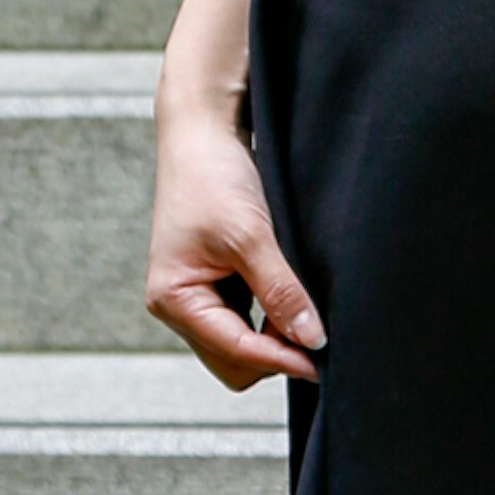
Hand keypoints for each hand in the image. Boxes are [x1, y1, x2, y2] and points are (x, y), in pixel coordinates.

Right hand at [147, 96, 325, 391]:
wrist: (201, 132)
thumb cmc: (212, 176)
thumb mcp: (251, 236)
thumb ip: (281, 292)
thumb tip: (312, 340)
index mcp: (173, 298)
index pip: (233, 350)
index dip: (280, 359)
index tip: (321, 363)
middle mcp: (178, 305)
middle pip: (233, 361)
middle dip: (273, 353)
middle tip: (317, 333)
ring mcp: (194, 296)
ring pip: (239, 347)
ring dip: (273, 337)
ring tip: (306, 314)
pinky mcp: (212, 285)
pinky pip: (243, 322)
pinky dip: (269, 320)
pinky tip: (290, 300)